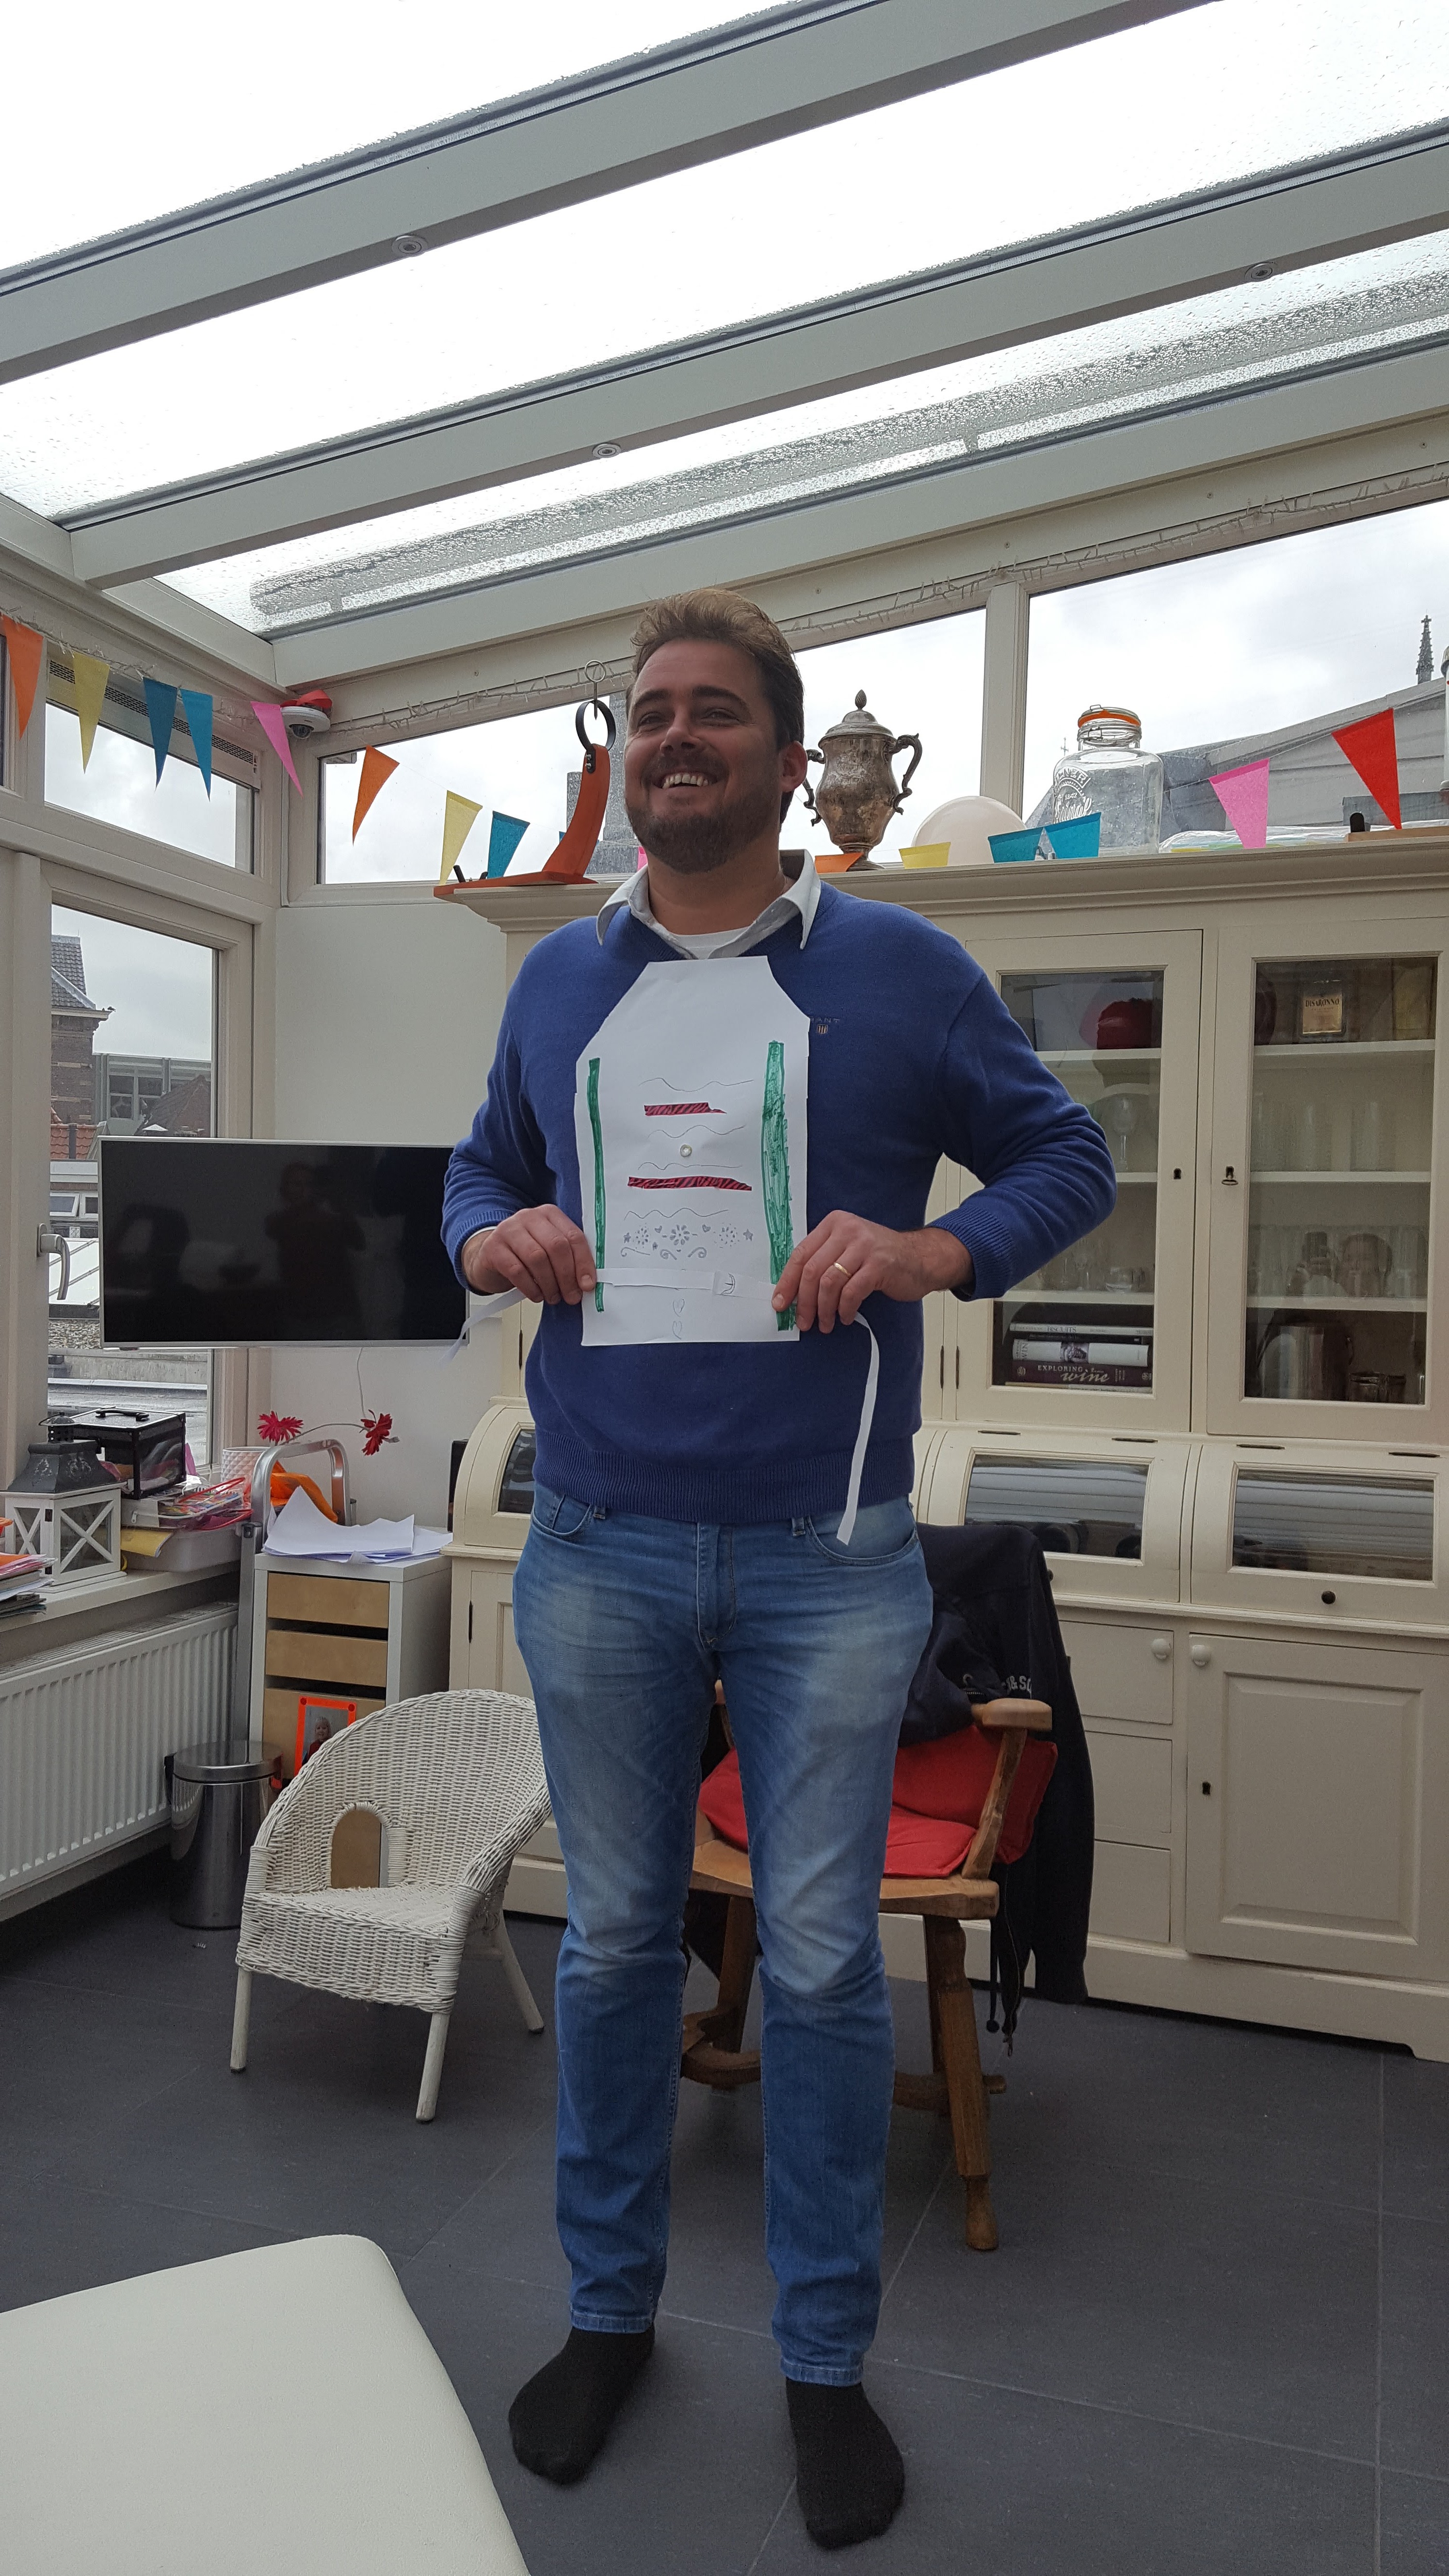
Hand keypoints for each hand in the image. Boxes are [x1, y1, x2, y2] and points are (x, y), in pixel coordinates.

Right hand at [461, 1210, 596, 1304]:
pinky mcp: (493, 1248)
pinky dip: (531, 1288)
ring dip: (549, 1284)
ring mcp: (509, 1230)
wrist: (489, 1255)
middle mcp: (529, 1217)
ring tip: (553, 1296)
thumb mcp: (548, 1249)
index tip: (587, 1284)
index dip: (583, 1263)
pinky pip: (517, 1271)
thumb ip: (568, 1257)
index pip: (573, 1236)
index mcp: (549, 1214)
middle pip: (556, 1246)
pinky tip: (536, 1295)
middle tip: (571, 1295)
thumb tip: (587, 1282)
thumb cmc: (524, 1254)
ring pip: (537, 1258)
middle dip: (567, 1276)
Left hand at [773, 1215, 972, 1331]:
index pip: (801, 1254)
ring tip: (825, 1324)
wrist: (921, 1257)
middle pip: (812, 1270)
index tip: (780, 1302)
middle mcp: (847, 1230)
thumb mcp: (848, 1248)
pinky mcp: (879, 1265)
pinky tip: (845, 1317)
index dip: (787, 1281)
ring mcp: (864, 1246)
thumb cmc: (881, 1257)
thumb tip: (794, 1291)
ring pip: (829, 1283)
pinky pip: (851, 1292)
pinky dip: (844, 1310)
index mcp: (834, 1224)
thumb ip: (824, 1260)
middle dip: (804, 1301)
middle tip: (803, 1321)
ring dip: (823, 1309)